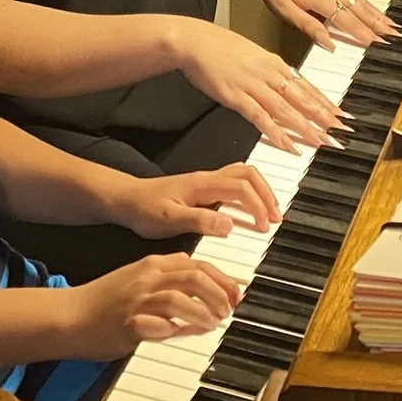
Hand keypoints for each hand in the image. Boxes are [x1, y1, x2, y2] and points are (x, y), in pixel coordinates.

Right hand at [67, 255, 244, 356]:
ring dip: (203, 311)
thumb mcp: (137, 278)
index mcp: (151, 265)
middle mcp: (147, 279)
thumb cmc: (103, 301)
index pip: (197, 264)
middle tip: (229, 308)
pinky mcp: (129, 324)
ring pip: (180, 298)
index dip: (222, 279)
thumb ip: (167, 280)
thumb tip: (199, 291)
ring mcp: (138, 301)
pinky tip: (188, 334)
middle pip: (194, 276)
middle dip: (219, 293)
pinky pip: (159, 326)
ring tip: (213, 322)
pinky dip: (178, 330)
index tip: (235, 293)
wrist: (69, 315)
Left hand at [111, 165, 280, 240]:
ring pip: (242, 177)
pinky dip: (249, 195)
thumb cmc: (144, 210)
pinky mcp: (202, 191)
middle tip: (276, 218)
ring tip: (269, 214)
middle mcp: (207, 179)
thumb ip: (200, 221)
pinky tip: (248, 211)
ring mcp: (205, 183)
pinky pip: (233, 185)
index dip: (257, 205)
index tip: (264, 226)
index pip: (241, 187)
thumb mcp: (169, 219)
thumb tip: (230, 225)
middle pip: (248, 174)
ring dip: (260, 192)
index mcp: (202, 184)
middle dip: (267, 194)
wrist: (125, 201)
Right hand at [170, 19, 345, 152]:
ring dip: (305, 128)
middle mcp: (269, 74)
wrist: (194, 41)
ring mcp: (253, 85)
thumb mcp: (253, 55)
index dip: (327, 104)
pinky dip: (275, 132)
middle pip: (302, 99)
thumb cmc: (220, 47)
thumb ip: (271, 71)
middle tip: (341, 134)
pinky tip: (286, 145)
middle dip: (324, 119)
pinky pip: (260, 117)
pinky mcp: (236, 96)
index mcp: (275, 63)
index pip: (307, 87)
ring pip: (286, 110)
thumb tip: (288, 83)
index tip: (342, 117)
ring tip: (321, 143)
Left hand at [243, 0, 401, 51]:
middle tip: (395, 37)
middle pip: (360, 9)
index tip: (378, 45)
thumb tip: (328, 43)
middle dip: (379, 24)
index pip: (346, 21)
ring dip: (378, 14)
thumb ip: (308, 26)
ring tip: (393, 26)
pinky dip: (368, 2)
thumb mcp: (283, 10)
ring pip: (360, 0)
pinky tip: (374, 9)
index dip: (363, 34)